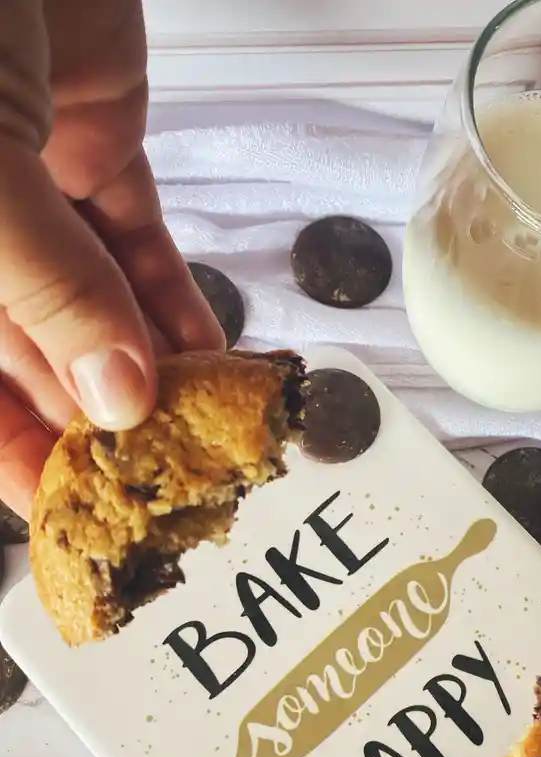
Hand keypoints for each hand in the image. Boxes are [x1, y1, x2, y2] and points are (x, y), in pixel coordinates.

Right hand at [0, 0, 223, 518]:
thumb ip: (48, 290)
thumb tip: (116, 399)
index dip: (20, 462)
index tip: (83, 520)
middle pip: (40, 360)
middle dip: (110, 422)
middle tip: (177, 479)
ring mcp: (30, 192)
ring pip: (100, 308)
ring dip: (158, 366)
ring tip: (214, 427)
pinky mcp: (93, 149)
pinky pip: (139, 246)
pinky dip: (179, 298)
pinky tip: (217, 354)